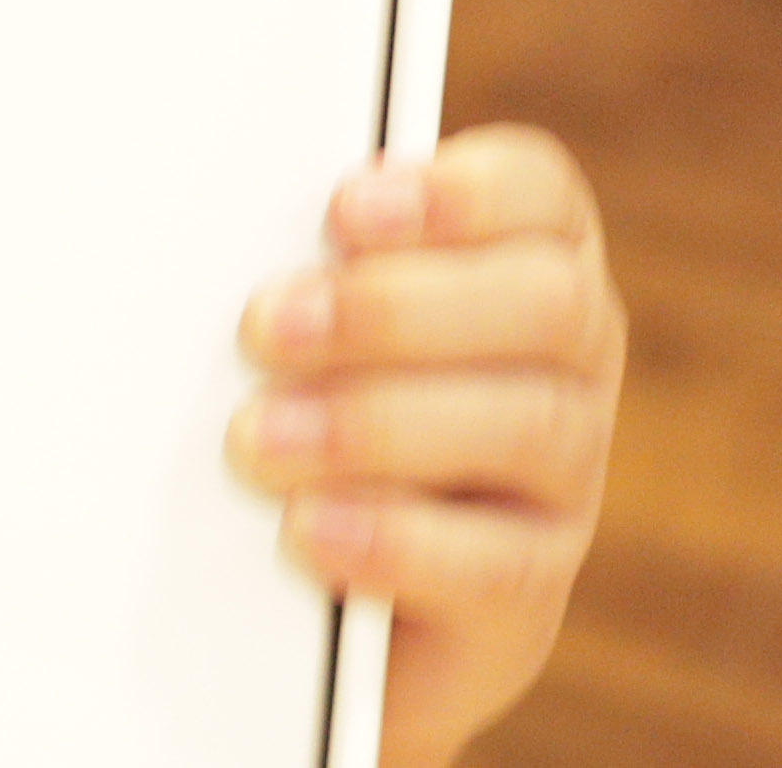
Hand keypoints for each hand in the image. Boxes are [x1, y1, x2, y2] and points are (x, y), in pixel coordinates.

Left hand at [232, 125, 622, 767]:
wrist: (308, 585)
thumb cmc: (295, 394)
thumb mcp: (296, 320)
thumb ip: (296, 265)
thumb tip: (215, 230)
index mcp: (522, 257)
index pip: (538, 194)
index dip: (459, 193)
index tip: (344, 208)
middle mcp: (567, 359)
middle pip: (547, 306)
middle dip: (397, 309)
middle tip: (265, 327)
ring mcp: (566, 477)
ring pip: (534, 427)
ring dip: (381, 424)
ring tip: (259, 438)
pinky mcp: (533, 588)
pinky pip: (499, 566)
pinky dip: (397, 541)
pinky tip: (308, 528)